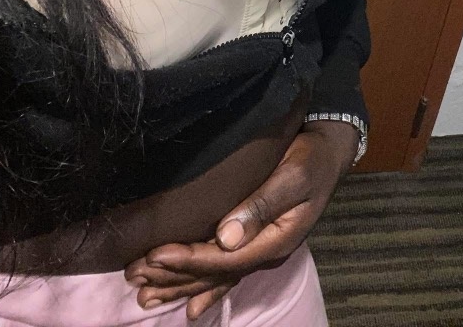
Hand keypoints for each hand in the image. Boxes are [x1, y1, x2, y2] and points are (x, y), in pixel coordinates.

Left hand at [123, 121, 358, 320]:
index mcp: (275, 240)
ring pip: (216, 277)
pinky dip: (206, 289)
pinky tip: (190, 308)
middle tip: (135, 277)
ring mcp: (261, 251)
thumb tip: (227, 235)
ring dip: (180, 286)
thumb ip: (261, 205)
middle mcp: (266, 252)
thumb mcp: (292, 177)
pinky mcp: (255, 243)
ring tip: (144, 296)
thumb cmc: (310, 159)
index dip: (188, 260)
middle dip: (174, 277)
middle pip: (214, 274)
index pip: (224, 259)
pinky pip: (226, 273)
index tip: (155, 256)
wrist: (328, 154)